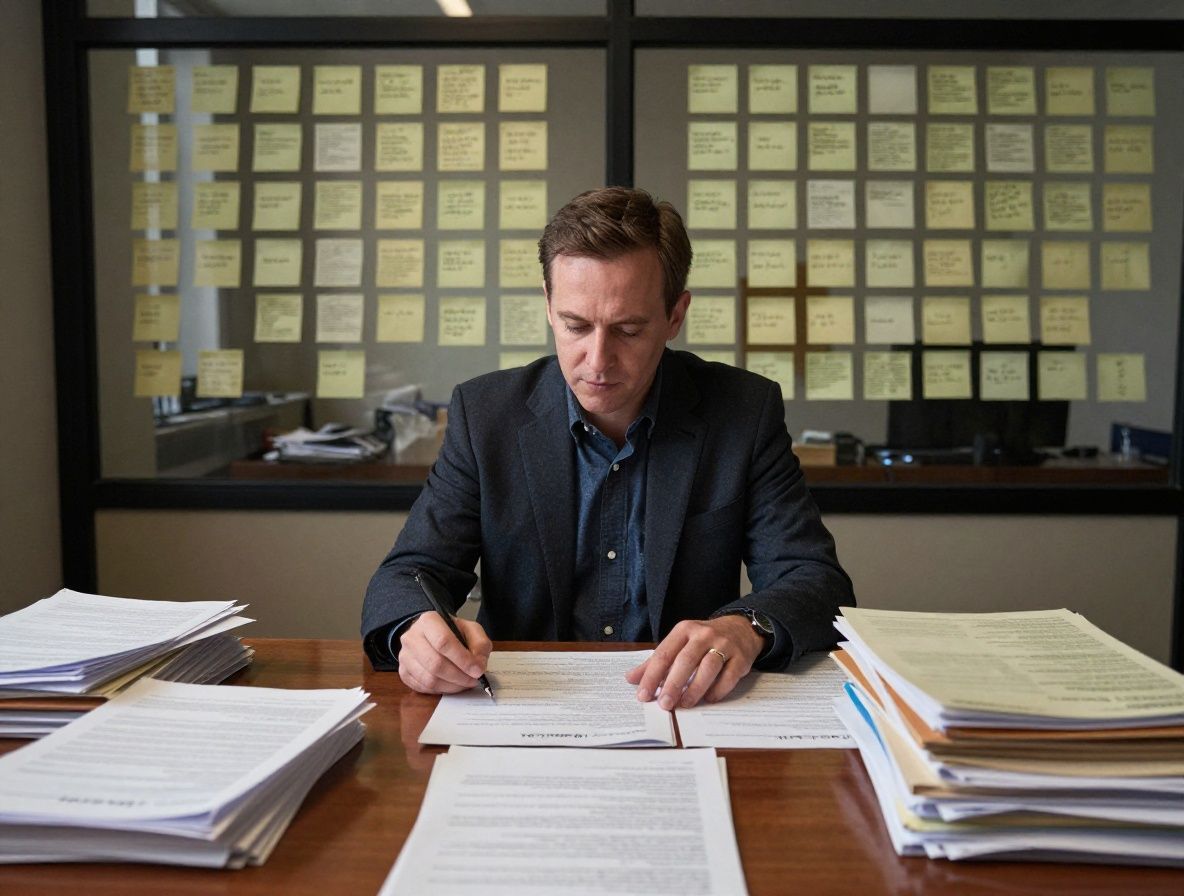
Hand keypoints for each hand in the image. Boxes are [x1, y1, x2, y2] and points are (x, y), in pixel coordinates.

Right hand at [397, 612, 491, 694]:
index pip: (443, 642)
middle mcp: (411, 637)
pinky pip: (422, 688)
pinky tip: (451, 685)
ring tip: (464, 683)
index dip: (462, 659)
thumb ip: (480, 644)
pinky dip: (440, 690)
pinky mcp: (403, 672)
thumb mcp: (471, 630)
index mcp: (428, 621)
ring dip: (451, 686)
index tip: (477, 670)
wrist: (430, 635)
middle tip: (473, 680)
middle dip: (458, 676)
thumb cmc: (452, 633)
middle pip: (435, 663)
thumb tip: (478, 666)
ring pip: (428, 679)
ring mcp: (404, 656)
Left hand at [625, 615, 764, 709]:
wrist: (740, 629)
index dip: (652, 676)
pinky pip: (728, 676)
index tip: (643, 695)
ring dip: (695, 688)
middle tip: (664, 704)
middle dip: (673, 684)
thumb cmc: (703, 640)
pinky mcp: (741, 657)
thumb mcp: (679, 644)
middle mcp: (703, 634)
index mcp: (684, 630)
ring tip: (684, 704)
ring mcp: (724, 645)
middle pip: (685, 660)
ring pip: (708, 667)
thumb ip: (656, 661)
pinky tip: (708, 700)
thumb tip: (630, 678)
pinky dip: (717, 690)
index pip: (664, 654)